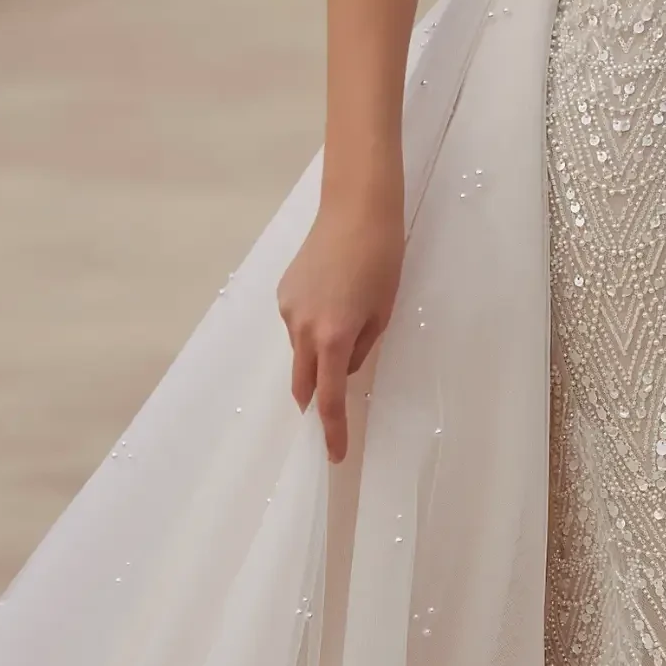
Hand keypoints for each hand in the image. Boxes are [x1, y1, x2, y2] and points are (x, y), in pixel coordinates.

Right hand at [276, 197, 403, 463]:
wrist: (356, 210)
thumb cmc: (382, 260)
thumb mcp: (382, 312)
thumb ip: (360, 348)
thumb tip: (341, 368)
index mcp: (333, 336)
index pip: (328, 398)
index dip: (332, 430)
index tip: (334, 455)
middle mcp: (303, 328)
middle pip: (301, 382)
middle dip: (313, 402)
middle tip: (329, 414)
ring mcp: (288, 309)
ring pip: (300, 350)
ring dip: (316, 356)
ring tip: (347, 324)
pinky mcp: (283, 291)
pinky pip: (296, 324)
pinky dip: (311, 328)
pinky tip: (332, 300)